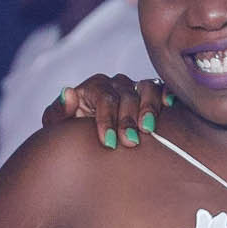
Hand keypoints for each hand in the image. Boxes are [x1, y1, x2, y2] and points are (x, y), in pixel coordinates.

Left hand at [41, 74, 168, 149]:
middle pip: (126, 95)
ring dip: (148, 108)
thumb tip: (68, 92)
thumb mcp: (57, 126)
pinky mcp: (151, 95)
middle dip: (127, 119)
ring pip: (146, 88)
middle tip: (130, 142)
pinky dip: (166, 93)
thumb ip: (58, 111)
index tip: (107, 141)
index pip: (103, 97)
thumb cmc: (71, 134)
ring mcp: (135, 88)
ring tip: (148, 129)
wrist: (86, 142)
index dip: (106, 119)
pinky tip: (169, 105)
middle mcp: (115, 85)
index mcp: (93, 87)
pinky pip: (161, 88)